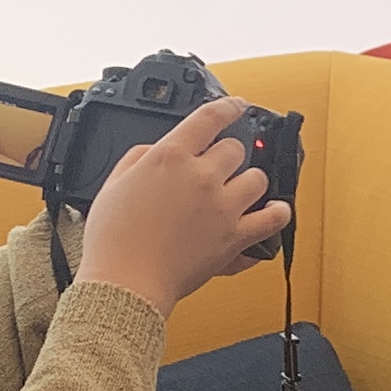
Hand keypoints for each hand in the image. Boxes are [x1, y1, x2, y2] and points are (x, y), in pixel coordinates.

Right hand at [76, 99, 292, 308]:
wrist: (125, 284)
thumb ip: (140, 158)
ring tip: (239, 191)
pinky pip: (272, 220)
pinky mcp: (235, 238)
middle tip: (217, 167)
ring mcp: (223, 207)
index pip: (210, 118)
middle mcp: (202, 177)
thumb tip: (157, 151)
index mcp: (170, 157)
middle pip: (235, 149)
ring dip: (249, 182)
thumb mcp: (114, 184)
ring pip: (258, 179)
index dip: (228, 106)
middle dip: (227, 155)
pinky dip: (277, 214)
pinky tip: (274, 211)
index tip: (235, 106)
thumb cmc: (113, 241)